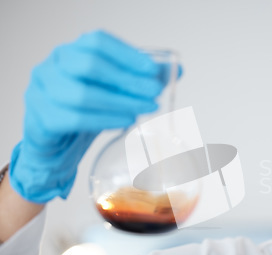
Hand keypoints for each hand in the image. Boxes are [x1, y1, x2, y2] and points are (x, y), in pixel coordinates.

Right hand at [9, 30, 168, 202]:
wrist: (55, 143)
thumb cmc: (85, 110)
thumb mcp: (111, 91)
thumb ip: (140, 79)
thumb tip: (177, 71)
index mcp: (70, 52)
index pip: (97, 42)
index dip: (127, 54)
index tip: (153, 71)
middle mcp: (52, 67)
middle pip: (89, 65)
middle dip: (127, 80)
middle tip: (154, 94)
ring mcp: (42, 92)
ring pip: (82, 94)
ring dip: (119, 102)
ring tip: (144, 110)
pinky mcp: (42, 119)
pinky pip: (74, 119)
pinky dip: (104, 120)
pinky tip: (125, 122)